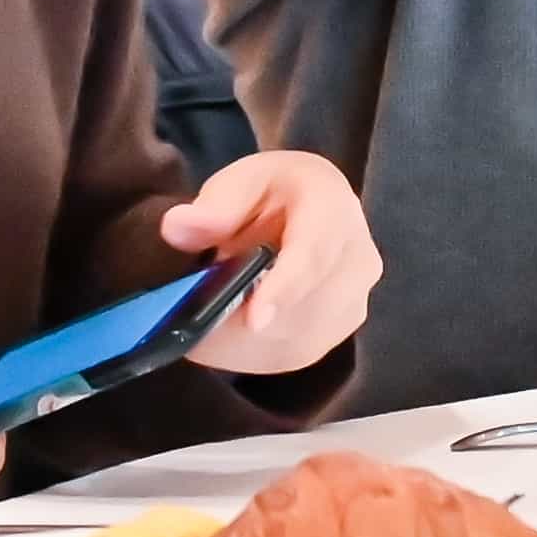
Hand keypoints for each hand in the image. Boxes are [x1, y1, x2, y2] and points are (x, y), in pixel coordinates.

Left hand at [163, 149, 377, 374]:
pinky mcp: (337, 333)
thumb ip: (213, 206)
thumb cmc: (272, 193)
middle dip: (239, 324)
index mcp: (334, 208)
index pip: (313, 255)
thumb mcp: (240, 182)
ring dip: (240, 344)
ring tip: (197, 330)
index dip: (284, 290)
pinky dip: (247, 354)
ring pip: (294, 341)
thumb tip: (178, 227)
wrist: (308, 210)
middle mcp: (358, 260)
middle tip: (186, 324)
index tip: (254, 320)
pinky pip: (289, 355)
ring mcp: (353, 303)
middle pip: (301, 310)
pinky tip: (219, 339)